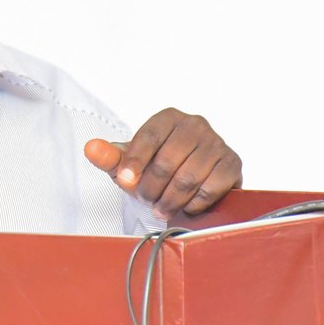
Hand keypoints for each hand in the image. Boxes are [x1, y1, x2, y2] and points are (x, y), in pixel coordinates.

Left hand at [84, 108, 241, 217]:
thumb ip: (109, 156)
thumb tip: (90, 148)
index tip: (126, 182)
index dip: (135, 162)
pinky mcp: (233, 164)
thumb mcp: (129, 164)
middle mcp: (195, 124)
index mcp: (168, 117)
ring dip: (170, 200)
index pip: (149, 137)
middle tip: (146, 199)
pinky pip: (209, 189)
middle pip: (166, 162)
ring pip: (187, 179)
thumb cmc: (156, 170)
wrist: (191, 184)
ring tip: (161, 207)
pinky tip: (186, 206)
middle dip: (151, 188)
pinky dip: (193, 204)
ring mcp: (217, 142)